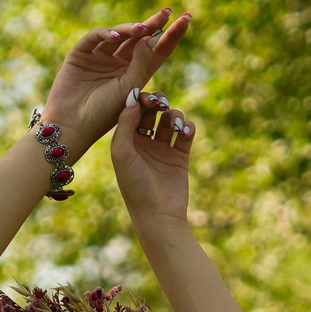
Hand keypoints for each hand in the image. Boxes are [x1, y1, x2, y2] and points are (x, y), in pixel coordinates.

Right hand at [41, 10, 192, 141]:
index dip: (172, 35)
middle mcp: (120, 62)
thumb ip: (141, 63)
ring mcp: (101, 56)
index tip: (186, 19)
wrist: (73, 125)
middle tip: (167, 12)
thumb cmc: (104, 113)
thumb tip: (150, 36)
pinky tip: (114, 37)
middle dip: (154, 24)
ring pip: (119, 35)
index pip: (158, 50)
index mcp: (136, 73)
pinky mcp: (82, 53)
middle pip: (140, 38)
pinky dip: (105, 33)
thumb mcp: (130, 89)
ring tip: (141, 29)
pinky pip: (95, 37)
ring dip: (130, 29)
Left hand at [111, 89, 195, 223]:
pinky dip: (188, 127)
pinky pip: (186, 133)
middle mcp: (144, 143)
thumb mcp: (122, 154)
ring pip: (170, 120)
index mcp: (126, 141)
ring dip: (174, 115)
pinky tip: (185, 131)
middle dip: (158, 103)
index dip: (140, 100)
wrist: (158, 214)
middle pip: (153, 112)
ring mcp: (163, 149)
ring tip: (174, 124)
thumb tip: (132, 98)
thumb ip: (125, 125)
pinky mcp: (180, 157)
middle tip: (162, 104)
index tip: (146, 97)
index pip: (134, 111)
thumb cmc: (134, 186)